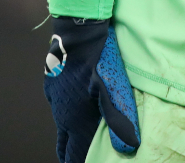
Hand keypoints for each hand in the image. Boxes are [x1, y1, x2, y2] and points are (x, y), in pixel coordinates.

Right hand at [43, 17, 140, 162]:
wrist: (78, 35)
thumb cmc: (99, 61)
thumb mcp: (112, 90)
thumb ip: (119, 118)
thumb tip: (130, 145)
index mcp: (75, 120)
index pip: (74, 153)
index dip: (79, 162)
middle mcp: (63, 114)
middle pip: (65, 144)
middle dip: (71, 155)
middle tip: (77, 161)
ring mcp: (56, 100)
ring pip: (62, 126)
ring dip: (69, 137)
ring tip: (75, 144)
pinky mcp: (54, 86)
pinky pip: (60, 107)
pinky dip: (68, 117)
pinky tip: (74, 112)